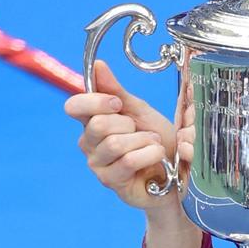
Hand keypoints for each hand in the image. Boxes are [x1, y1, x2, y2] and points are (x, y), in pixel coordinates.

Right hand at [64, 60, 192, 211]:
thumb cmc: (154, 141)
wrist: (175, 171)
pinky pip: (127, 162)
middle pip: (97, 125)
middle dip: (128, 125)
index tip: (117, 104)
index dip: (95, 102)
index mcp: (92, 121)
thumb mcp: (138, 111)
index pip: (74, 107)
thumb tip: (98, 65)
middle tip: (141, 131)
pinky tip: (157, 155)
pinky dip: (149, 154)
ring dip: (143, 141)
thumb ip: (116, 91)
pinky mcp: (111, 182)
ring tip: (153, 143)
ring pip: (114, 144)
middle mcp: (89, 143)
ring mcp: (98, 164)